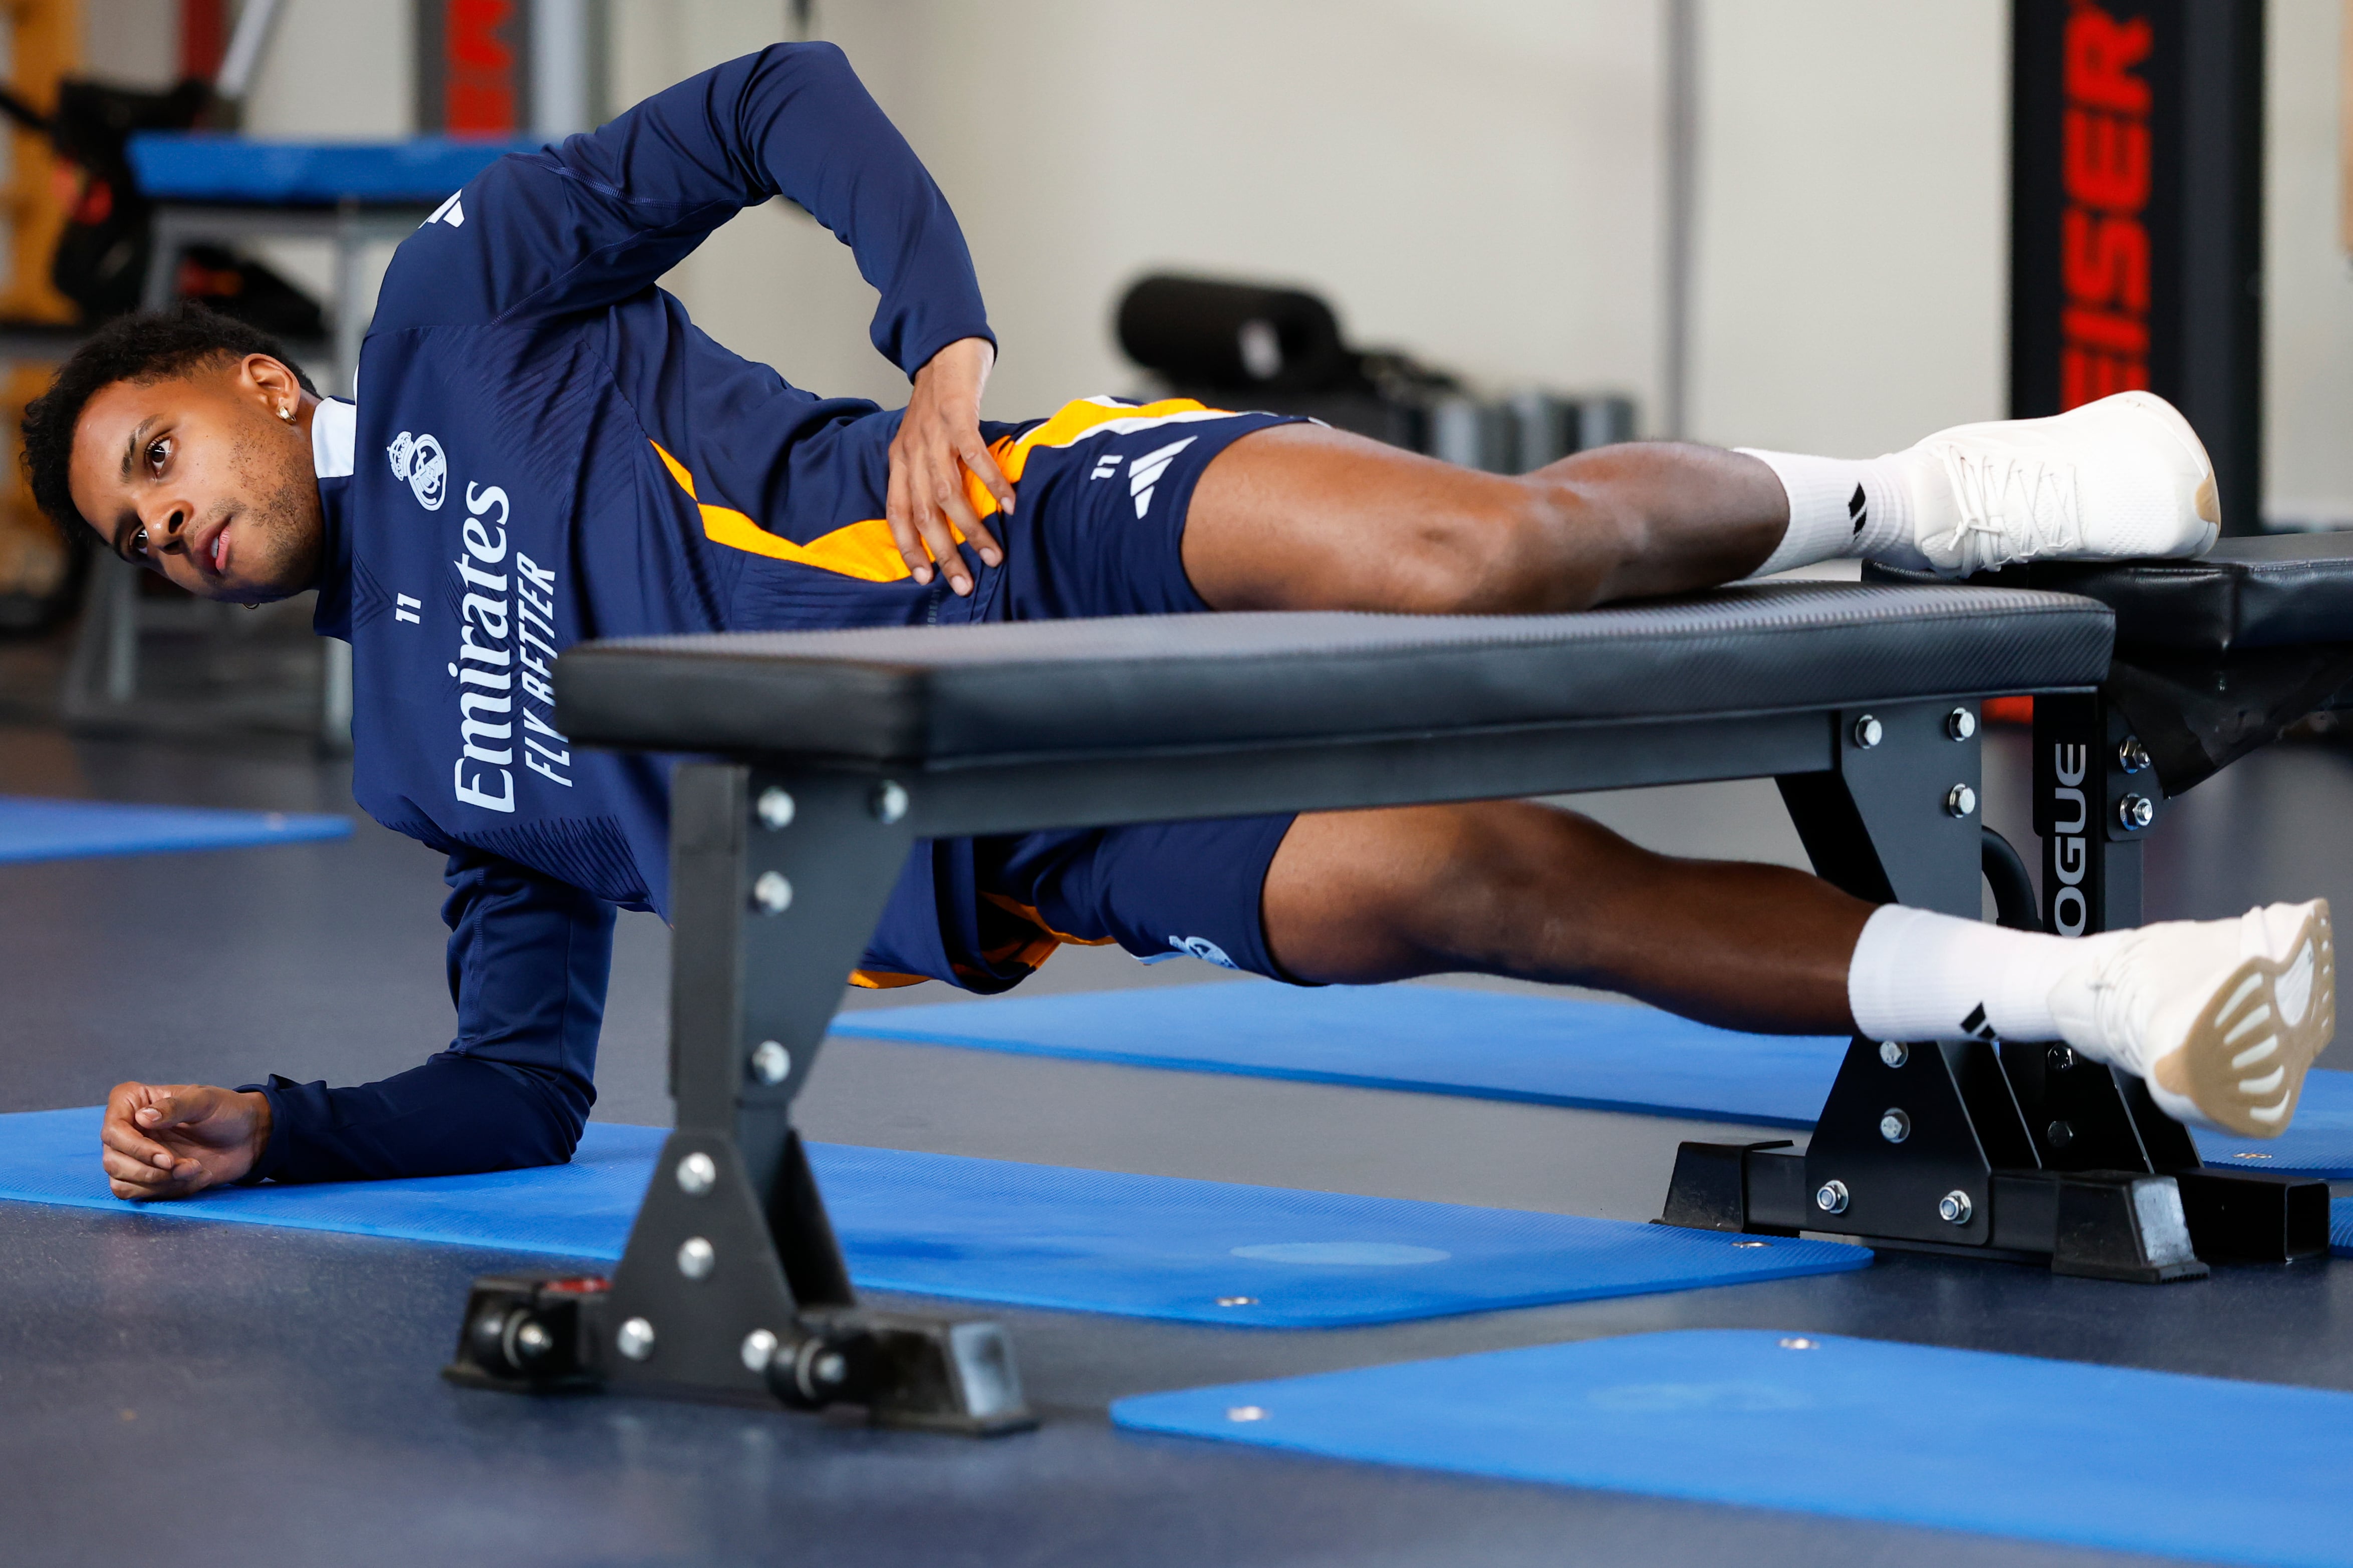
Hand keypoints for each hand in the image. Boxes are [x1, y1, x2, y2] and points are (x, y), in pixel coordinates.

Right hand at [99, 1081, 270, 1200]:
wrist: (247, 1136)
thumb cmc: (225, 1111)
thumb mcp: (205, 1101)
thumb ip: (175, 1107)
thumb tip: (142, 1118)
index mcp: (133, 1102)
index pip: (113, 1130)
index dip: (135, 1149)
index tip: (167, 1158)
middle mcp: (126, 1130)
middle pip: (113, 1161)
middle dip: (151, 1171)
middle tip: (187, 1165)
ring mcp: (134, 1155)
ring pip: (123, 1182)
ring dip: (161, 1183)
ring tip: (196, 1169)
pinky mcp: (146, 1176)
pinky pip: (141, 1194)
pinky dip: (169, 1191)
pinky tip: (197, 1178)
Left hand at [887, 336, 1013, 595]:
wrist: (946, 350)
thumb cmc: (939, 402)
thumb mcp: (921, 441)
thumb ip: (926, 476)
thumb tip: (944, 520)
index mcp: (899, 461)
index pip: (897, 513)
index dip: (908, 548)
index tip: (924, 578)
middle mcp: (911, 451)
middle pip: (923, 513)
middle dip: (944, 553)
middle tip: (964, 583)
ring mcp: (933, 433)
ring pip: (947, 493)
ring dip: (971, 528)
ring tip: (993, 554)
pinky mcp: (956, 415)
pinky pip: (972, 456)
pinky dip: (990, 482)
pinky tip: (1008, 504)